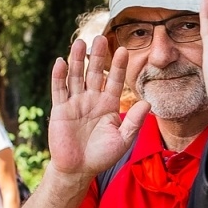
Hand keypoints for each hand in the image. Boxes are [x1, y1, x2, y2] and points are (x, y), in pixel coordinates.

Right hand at [48, 37, 147, 178]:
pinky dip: (59, 76)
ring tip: (80, 42)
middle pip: (95, 73)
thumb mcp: (123, 140)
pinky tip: (61, 61)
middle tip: (102, 38)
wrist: (78, 169)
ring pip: (76, 76)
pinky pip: (59, 89)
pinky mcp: (60, 109)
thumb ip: (134, 121)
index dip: (119, 66)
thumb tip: (148, 103)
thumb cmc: (102, 156)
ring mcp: (75, 103)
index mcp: (108, 105)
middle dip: (98, 56)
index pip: (115, 81)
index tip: (124, 50)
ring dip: (77, 60)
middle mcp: (92, 100)